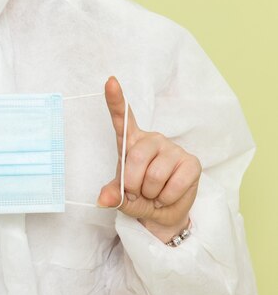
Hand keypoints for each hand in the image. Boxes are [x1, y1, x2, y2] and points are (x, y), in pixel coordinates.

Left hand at [97, 77, 200, 241]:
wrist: (164, 212)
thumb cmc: (139, 197)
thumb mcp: (121, 198)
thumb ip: (112, 196)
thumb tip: (103, 200)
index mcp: (131, 143)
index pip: (123, 119)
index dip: (116, 100)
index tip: (110, 82)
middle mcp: (152, 140)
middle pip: (137, 157)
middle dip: (133, 184)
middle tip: (138, 192)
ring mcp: (173, 149)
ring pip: (154, 175)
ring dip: (151, 194)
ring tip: (154, 193)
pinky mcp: (192, 162)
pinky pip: (174, 185)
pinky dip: (167, 199)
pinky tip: (168, 196)